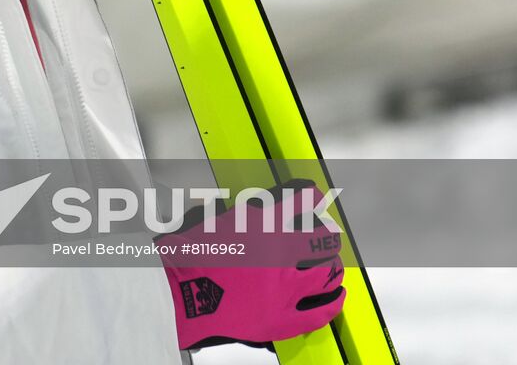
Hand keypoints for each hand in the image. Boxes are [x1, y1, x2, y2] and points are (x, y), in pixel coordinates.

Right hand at [155, 181, 345, 350]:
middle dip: (325, 234)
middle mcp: (281, 254)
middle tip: (324, 233)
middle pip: (322, 238)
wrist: (178, 296)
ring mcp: (285, 290)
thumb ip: (243, 212)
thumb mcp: (216, 219)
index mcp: (263, 224)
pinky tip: (338, 294)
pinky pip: (320, 311)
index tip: (314, 196)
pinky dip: (333, 301)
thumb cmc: (189, 257)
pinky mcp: (282, 319)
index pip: (302, 201)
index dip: (311, 197)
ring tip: (331, 264)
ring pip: (326, 273)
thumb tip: (254, 209)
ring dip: (331, 265)